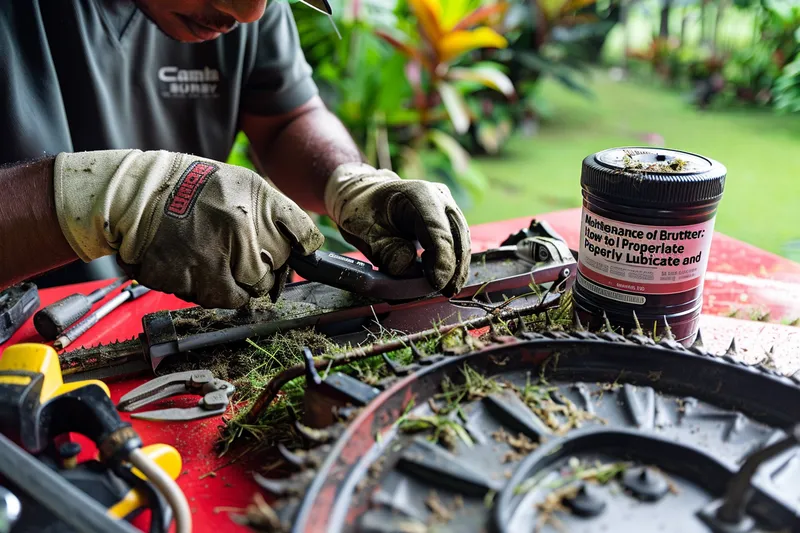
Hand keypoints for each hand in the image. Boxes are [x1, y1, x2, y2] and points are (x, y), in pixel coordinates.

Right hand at [54, 150, 323, 307]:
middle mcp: (237, 234)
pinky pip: (207, 300)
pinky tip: (194, 268)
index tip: (300, 257)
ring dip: (233, 288)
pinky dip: (204, 290)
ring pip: (240, 297)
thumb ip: (278, 213)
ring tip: (216, 264)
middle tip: (242, 259)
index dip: (302, 251)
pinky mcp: (183, 278)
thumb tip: (307, 246)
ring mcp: (208, 260)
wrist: (138, 195)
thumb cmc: (196, 189)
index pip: (301, 238)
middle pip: (270, 277)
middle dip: (261, 274)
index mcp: (255, 207)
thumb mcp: (245, 184)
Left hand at [324, 163, 470, 296]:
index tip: (437, 283)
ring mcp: (447, 206)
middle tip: (446, 292)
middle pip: (457, 234)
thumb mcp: (365, 233)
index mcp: (418, 194)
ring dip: (457, 266)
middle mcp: (438, 196)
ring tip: (448, 289)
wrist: (367, 197)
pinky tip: (446, 278)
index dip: (442, 259)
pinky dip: (454, 261)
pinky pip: (458, 240)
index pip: (438, 230)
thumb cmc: (364, 212)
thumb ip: (386, 252)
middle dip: (454, 267)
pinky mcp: (448, 218)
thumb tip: (407, 268)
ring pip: (462, 238)